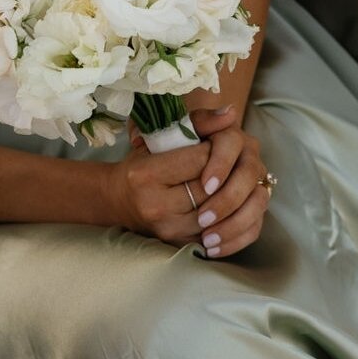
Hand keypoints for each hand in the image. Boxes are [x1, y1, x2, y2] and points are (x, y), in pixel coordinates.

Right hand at [122, 107, 270, 255]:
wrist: (119, 200)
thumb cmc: (143, 163)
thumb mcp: (163, 136)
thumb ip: (199, 121)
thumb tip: (231, 113)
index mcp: (145, 174)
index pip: (199, 160)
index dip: (216, 152)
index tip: (216, 147)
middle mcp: (154, 205)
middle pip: (211, 189)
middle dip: (229, 175)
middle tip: (233, 166)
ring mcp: (167, 229)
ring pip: (219, 214)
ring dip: (235, 199)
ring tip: (238, 185)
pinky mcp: (179, 245)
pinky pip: (219, 237)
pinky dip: (235, 224)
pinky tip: (239, 210)